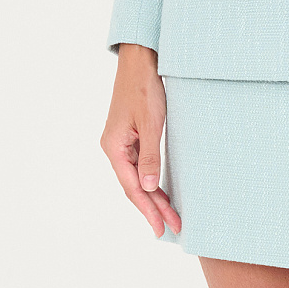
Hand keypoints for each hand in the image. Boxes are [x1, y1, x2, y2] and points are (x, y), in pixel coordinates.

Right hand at [100, 44, 181, 237]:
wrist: (140, 59)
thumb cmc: (144, 86)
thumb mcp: (151, 122)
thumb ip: (149, 156)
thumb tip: (150, 188)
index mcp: (114, 147)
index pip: (132, 187)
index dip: (148, 209)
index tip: (161, 228)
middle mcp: (114, 148)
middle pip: (134, 186)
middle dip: (154, 207)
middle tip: (174, 227)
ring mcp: (120, 142)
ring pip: (137, 177)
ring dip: (154, 196)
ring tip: (170, 216)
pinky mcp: (129, 135)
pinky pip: (139, 165)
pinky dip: (151, 179)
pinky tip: (161, 190)